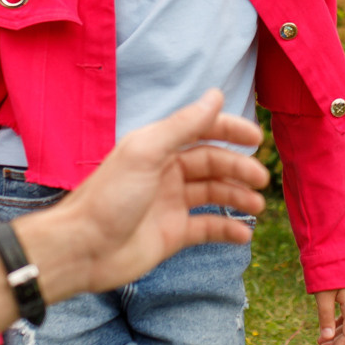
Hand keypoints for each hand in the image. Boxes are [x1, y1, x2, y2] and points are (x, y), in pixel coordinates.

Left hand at [16, 89, 269, 300]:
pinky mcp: (172, 234)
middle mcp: (165, 173)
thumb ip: (183, 125)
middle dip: (238, 168)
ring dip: (237, 197)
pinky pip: (207, 227)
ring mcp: (169, 204)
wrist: (83, 249)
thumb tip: (216, 95)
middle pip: (212, 163)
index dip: (229, 130)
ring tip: (256, 206)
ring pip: (213, 194)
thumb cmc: (108, 197)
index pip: (201, 131)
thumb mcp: (147, 153)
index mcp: (157, 148)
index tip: (256, 138)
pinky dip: (227, 229)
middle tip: (261, 179)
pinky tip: (243, 234)